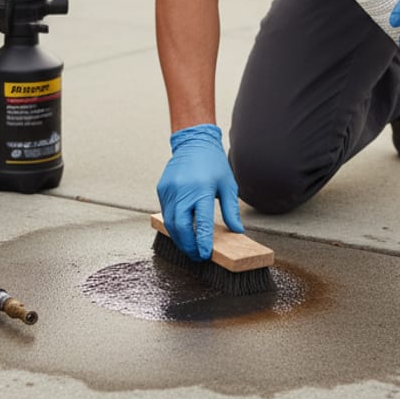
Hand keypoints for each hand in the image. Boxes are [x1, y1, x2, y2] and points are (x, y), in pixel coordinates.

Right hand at [156, 124, 243, 260]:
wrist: (194, 142)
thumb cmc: (213, 163)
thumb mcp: (228, 185)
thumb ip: (230, 210)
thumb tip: (237, 231)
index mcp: (203, 190)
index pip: (202, 223)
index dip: (203, 242)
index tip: (205, 255)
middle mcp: (183, 190)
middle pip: (181, 227)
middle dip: (188, 245)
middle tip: (196, 255)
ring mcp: (170, 190)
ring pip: (170, 223)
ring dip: (179, 238)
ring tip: (189, 247)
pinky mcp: (162, 189)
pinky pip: (166, 212)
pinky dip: (173, 224)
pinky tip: (181, 230)